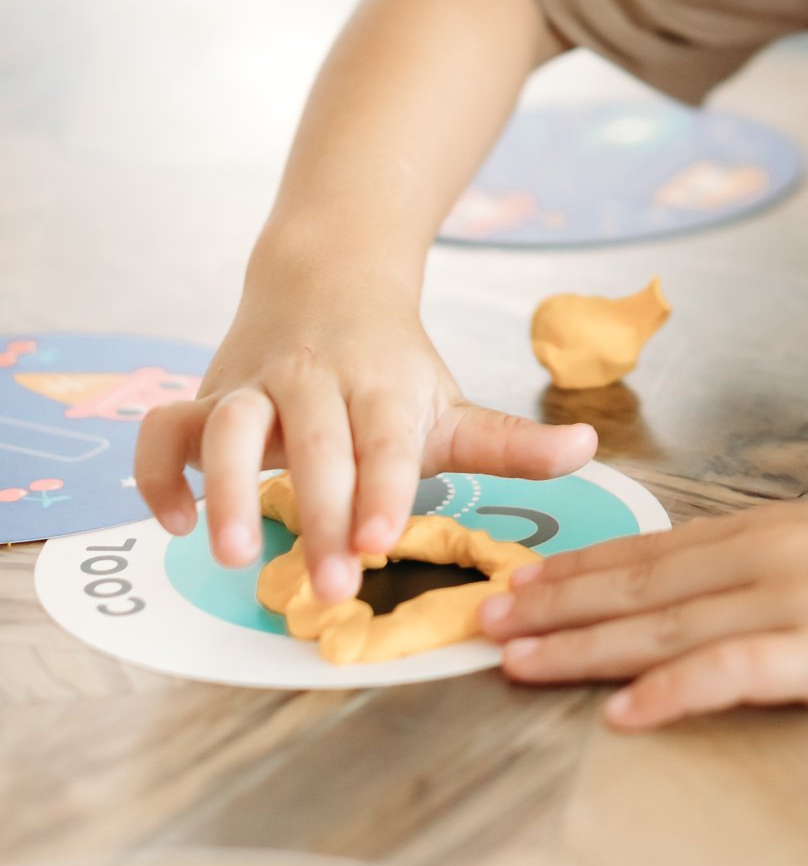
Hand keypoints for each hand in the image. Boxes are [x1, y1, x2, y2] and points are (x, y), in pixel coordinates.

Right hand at [134, 277, 595, 603]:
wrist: (328, 278)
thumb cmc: (389, 368)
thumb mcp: (448, 404)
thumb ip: (508, 443)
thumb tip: (588, 449)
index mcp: (383, 385)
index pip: (383, 439)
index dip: (380, 488)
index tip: (377, 541)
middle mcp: (314, 381)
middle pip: (313, 442)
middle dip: (317, 511)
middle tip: (326, 587)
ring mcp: (253, 387)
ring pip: (228, 425)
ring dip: (227, 484)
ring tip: (230, 552)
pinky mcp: (204, 398)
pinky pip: (164, 429)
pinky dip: (161, 471)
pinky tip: (177, 520)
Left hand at [478, 477, 807, 725]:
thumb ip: (784, 554)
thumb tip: (727, 573)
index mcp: (771, 530)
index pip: (652, 551)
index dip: (578, 570)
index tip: (518, 582)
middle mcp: (766, 557)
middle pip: (639, 587)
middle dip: (554, 606)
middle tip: (480, 623)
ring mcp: (794, 602)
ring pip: (665, 626)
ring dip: (582, 646)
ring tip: (516, 660)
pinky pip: (734, 672)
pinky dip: (673, 691)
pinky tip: (625, 712)